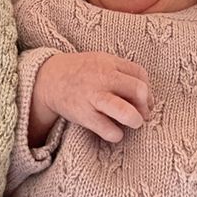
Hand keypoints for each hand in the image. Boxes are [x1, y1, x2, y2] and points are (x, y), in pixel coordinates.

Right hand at [30, 51, 152, 146]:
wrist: (48, 79)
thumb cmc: (80, 72)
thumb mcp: (100, 62)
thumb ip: (121, 72)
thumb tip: (145, 96)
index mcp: (109, 62)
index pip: (140, 74)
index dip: (147, 90)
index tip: (144, 100)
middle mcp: (103, 78)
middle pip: (139, 90)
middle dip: (145, 106)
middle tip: (141, 114)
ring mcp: (94, 96)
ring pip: (125, 111)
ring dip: (135, 120)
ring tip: (133, 122)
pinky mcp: (84, 115)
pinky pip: (109, 130)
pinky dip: (116, 134)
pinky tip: (113, 131)